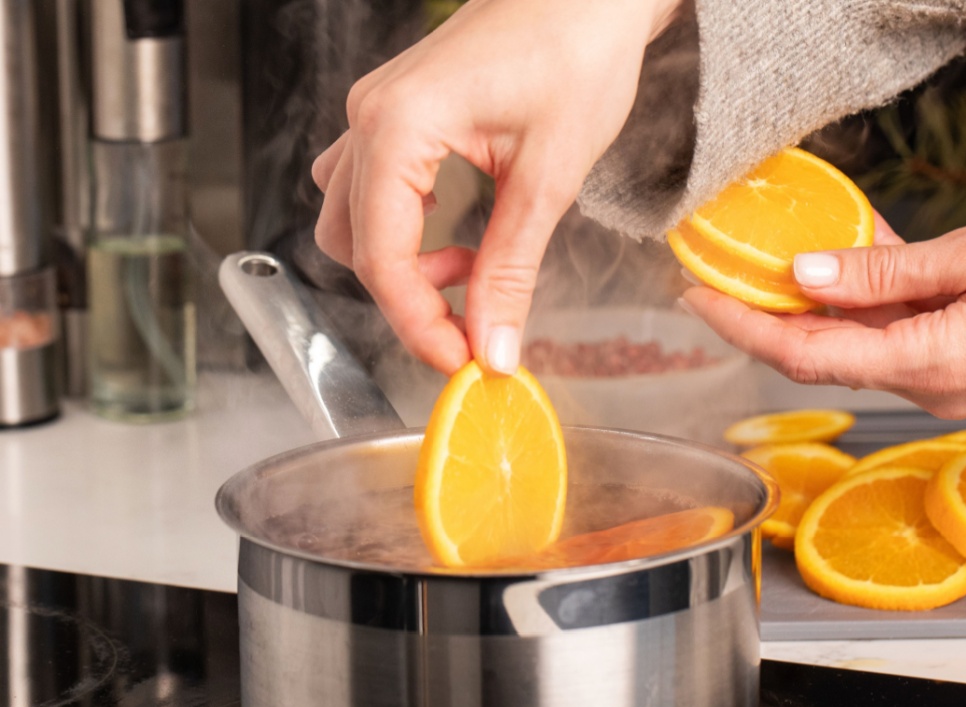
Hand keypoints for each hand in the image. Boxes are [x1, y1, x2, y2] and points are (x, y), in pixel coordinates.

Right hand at [312, 0, 682, 374]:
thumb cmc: (577, 52)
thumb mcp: (549, 176)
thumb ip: (512, 268)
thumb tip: (493, 346)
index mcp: (397, 127)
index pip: (381, 258)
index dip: (417, 324)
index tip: (460, 361)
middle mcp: (370, 116)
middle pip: (355, 245)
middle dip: (410, 298)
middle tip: (474, 326)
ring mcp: (378, 110)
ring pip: (355, 218)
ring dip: (404, 262)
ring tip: (473, 270)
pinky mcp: (399, 111)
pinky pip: (373, 186)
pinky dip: (406, 227)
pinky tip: (457, 233)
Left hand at [681, 212, 965, 417]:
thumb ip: (888, 272)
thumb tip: (809, 273)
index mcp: (925, 362)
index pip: (804, 354)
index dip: (741, 326)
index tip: (694, 298)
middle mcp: (927, 384)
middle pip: (818, 355)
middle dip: (761, 317)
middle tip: (716, 274)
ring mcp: (946, 379)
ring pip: (854, 347)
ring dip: (810, 308)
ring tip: (769, 262)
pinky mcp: (965, 365)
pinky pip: (894, 338)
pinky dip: (862, 305)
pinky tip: (847, 266)